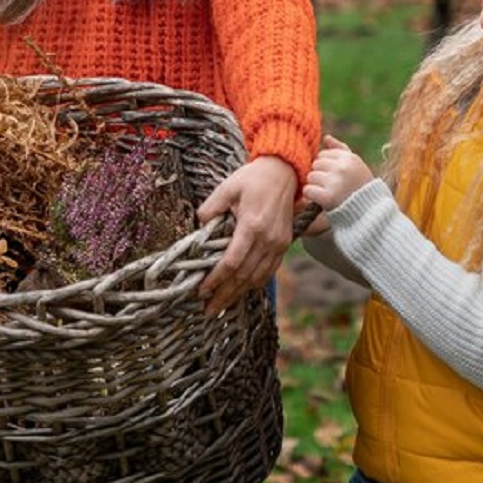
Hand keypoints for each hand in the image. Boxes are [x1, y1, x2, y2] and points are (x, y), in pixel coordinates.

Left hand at [194, 155, 297, 315]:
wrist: (284, 172)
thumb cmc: (253, 178)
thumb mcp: (227, 187)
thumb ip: (210, 209)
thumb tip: (198, 228)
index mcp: (252, 224)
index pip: (232, 261)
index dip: (216, 279)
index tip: (202, 291)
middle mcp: (268, 238)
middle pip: (244, 276)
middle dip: (224, 295)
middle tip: (208, 310)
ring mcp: (279, 243)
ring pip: (257, 277)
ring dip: (238, 294)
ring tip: (221, 306)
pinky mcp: (284, 244)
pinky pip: (269, 271)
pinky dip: (254, 284)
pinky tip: (241, 290)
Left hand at [302, 135, 373, 213]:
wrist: (368, 214)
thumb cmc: (360, 187)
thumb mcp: (356, 165)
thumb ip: (341, 150)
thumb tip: (326, 138)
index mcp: (349, 158)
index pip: (323, 154)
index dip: (326, 167)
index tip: (335, 177)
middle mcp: (342, 167)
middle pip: (315, 164)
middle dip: (320, 175)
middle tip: (331, 186)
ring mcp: (335, 182)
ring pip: (310, 176)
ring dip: (315, 186)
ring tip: (328, 193)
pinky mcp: (328, 197)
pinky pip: (308, 190)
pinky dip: (311, 197)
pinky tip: (321, 200)